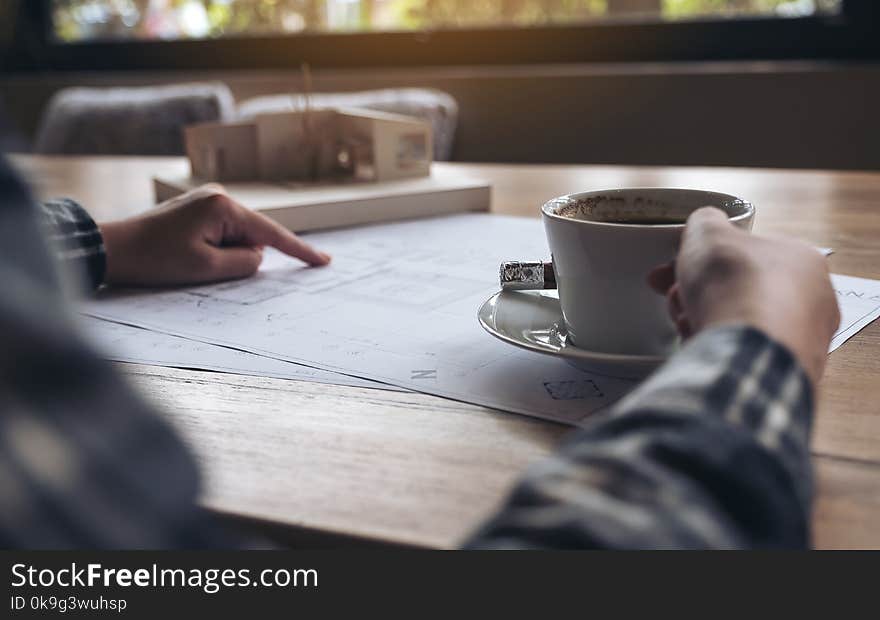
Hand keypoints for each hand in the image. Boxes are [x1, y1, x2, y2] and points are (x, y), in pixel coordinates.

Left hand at [99, 185, 329, 286]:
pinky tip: (191, 254)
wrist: (113, 248)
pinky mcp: (199, 210)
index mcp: (225, 207)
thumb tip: (258, 255)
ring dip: (224, 255)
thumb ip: (244, 263)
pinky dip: (216, 250)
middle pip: (253, 236)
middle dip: (240, 257)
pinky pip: (223, 234)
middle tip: (202, 266)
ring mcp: (208, 201)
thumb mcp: (207, 269)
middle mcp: (220, 197)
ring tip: (188, 260)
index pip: (273, 234)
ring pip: (238, 238)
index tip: (325, 261)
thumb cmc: (156, 259)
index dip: (300, 251)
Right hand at [648, 207, 839, 385]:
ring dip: (701, 317)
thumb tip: (703, 225)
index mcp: (803, 260)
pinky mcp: (782, 372)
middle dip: (697, 290)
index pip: (746, 254)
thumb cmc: (735, 285)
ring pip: (735, 323)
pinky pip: (738, 353)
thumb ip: (705, 223)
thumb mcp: (708, 231)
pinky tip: (700, 343)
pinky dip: (715, 347)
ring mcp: (800, 340)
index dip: (703, 258)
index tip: (673, 267)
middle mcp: (812, 301)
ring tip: (685, 320)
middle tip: (671, 294)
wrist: (745, 349)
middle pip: (737, 290)